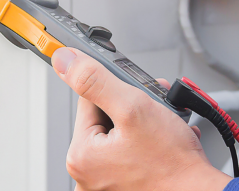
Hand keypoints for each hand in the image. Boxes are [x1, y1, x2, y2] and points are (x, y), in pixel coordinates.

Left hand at [51, 48, 230, 190]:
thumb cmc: (173, 163)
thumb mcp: (132, 108)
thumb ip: (96, 81)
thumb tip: (65, 60)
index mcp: (80, 155)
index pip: (88, 102)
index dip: (117, 92)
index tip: (138, 94)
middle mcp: (87, 173)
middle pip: (105, 118)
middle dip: (132, 107)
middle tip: (155, 109)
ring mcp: (105, 182)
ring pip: (120, 133)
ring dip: (143, 122)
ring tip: (164, 125)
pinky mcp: (124, 184)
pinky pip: (129, 152)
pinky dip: (147, 142)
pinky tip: (163, 140)